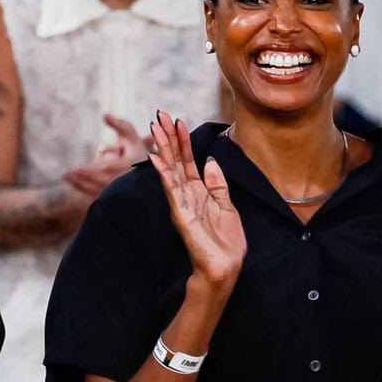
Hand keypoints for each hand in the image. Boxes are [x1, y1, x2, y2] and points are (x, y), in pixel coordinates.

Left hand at [60, 113, 149, 198]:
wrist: (145, 169)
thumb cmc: (135, 147)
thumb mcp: (129, 133)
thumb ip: (119, 124)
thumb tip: (105, 114)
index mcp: (132, 164)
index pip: (109, 168)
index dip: (92, 170)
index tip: (76, 168)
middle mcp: (128, 179)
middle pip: (102, 180)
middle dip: (83, 177)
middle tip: (66, 173)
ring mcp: (122, 189)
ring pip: (100, 189)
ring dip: (81, 184)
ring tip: (66, 176)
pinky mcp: (116, 195)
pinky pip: (99, 194)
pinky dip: (85, 189)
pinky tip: (73, 182)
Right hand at [147, 111, 244, 290]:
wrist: (225, 267)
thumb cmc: (226, 242)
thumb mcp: (226, 206)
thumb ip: (217, 184)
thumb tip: (210, 161)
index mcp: (198, 191)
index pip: (187, 160)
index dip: (183, 140)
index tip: (177, 120)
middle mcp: (187, 194)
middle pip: (175, 160)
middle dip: (168, 137)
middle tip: (159, 114)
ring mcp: (181, 203)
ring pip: (170, 170)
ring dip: (163, 148)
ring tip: (155, 127)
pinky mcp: (181, 214)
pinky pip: (171, 190)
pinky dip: (164, 173)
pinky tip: (156, 158)